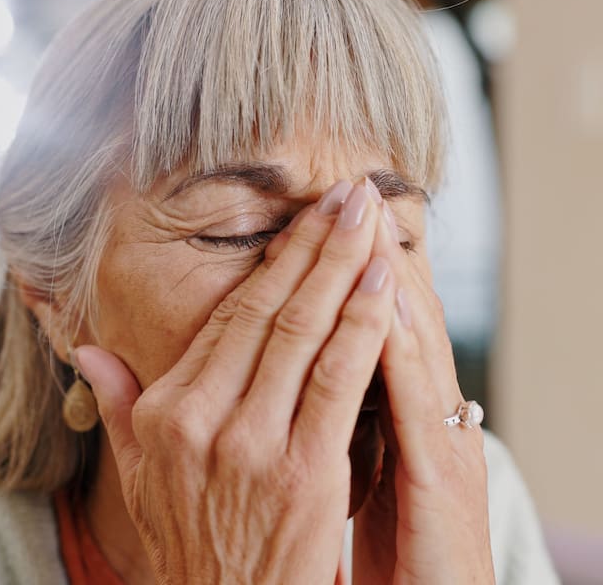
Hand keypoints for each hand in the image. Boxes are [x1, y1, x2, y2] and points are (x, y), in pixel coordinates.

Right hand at [76, 181, 396, 584]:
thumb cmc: (189, 541)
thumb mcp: (137, 474)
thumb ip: (114, 404)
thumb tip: (86, 351)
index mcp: (166, 412)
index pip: (229, 319)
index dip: (274, 264)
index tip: (305, 220)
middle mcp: (204, 419)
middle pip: (269, 310)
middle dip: (315, 243)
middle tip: (350, 190)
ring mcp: (253, 445)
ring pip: (305, 334)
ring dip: (343, 267)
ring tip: (372, 215)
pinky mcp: (304, 473)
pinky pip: (338, 383)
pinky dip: (363, 328)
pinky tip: (385, 284)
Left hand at [352, 200, 494, 583]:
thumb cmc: (379, 550)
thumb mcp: (352, 477)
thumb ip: (336, 417)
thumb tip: (292, 371)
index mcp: (403, 413)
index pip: (370, 325)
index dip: (344, 270)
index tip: (319, 217)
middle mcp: (428, 415)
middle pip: (396, 317)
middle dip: (366, 252)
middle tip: (350, 190)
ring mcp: (442, 443)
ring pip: (415, 341)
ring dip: (388, 274)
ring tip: (367, 216)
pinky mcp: (445, 480)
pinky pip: (417, 401)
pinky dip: (402, 344)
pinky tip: (384, 296)